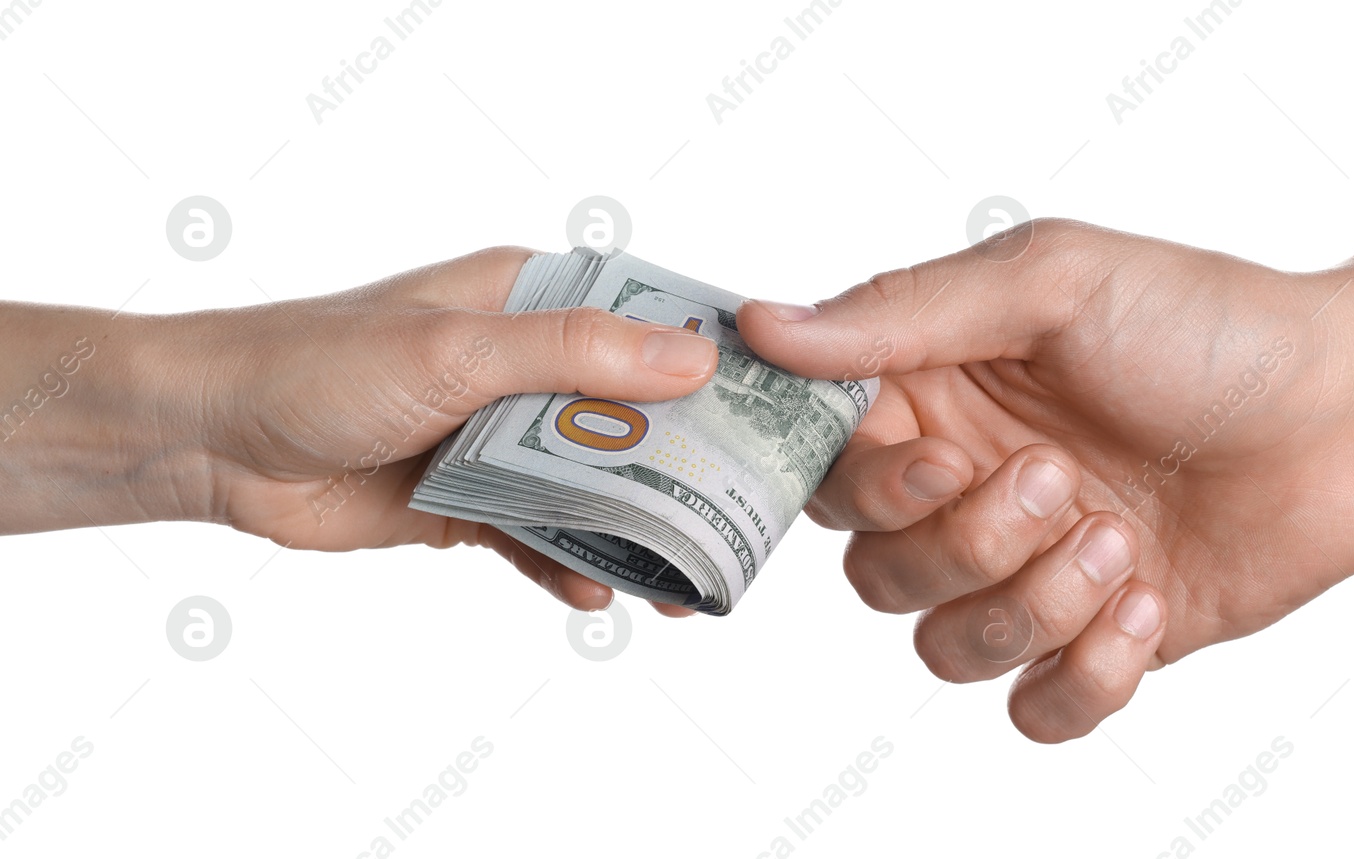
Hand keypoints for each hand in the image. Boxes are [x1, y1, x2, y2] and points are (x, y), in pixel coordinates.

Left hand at [128, 248, 715, 612]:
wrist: (211, 441)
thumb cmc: (318, 364)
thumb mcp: (455, 349)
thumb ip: (573, 356)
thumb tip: (693, 357)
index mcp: (527, 299)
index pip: (643, 320)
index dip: (709, 358)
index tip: (773, 405)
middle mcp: (522, 365)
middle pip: (631, 413)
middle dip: (682, 464)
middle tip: (739, 510)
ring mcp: (498, 437)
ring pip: (592, 483)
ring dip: (633, 527)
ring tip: (681, 576)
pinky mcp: (469, 500)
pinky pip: (539, 534)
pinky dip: (569, 562)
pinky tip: (596, 592)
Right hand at [739, 127, 1353, 743]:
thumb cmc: (1212, 325)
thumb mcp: (1053, 281)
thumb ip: (904, 312)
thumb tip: (764, 326)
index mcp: (939, 397)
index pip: (826, 471)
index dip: (864, 487)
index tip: (940, 458)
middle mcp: (970, 490)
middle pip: (876, 572)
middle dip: (964, 544)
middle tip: (1058, 482)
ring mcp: (1034, 572)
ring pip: (942, 647)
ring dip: (1029, 605)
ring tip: (1119, 542)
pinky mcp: (1101, 640)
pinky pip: (1032, 710)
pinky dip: (1081, 676)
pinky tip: (1146, 608)